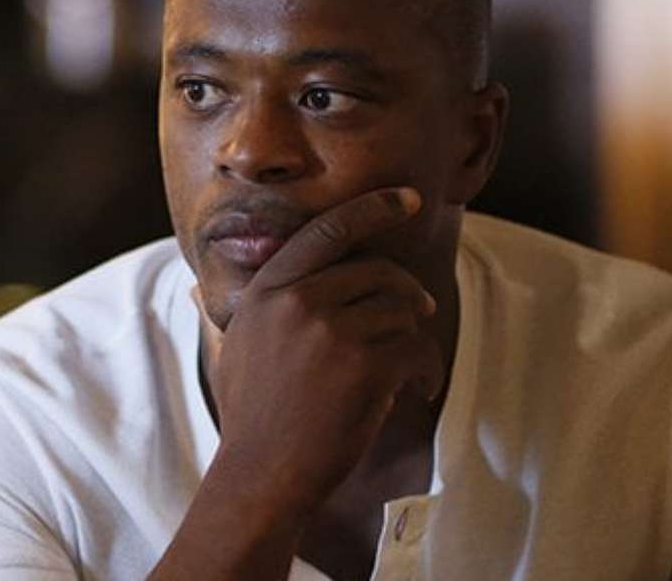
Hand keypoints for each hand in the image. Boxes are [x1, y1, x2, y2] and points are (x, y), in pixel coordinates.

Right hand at [209, 186, 443, 516]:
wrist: (260, 472)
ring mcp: (331, 331)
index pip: (328, 229)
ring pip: (401, 311)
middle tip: (420, 311)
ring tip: (409, 370)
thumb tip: (304, 271)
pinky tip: (419, 389)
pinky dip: (426, 370)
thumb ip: (274, 301)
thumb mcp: (245, 340)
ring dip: (413, 339)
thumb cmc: (255, 413)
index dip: (372, 208)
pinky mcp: (364, 365)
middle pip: (378, 272)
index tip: (405, 198)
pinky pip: (417, 348)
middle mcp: (299, 299)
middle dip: (406, 293)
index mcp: (269, 288)